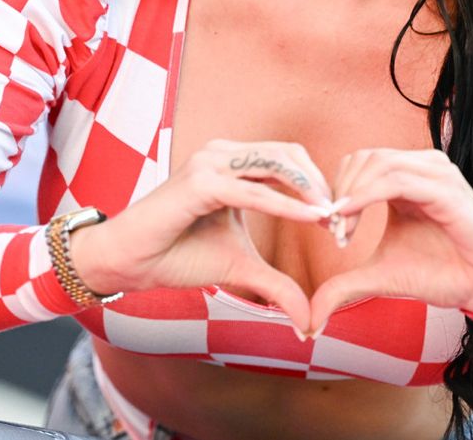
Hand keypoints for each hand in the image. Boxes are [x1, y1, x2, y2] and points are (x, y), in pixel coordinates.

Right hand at [70, 139, 332, 332]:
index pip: (289, 159)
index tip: (339, 220)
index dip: (318, 186)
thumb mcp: (240, 267)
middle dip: (321, 186)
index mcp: (232, 163)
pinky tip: (313, 219)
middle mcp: (223, 153)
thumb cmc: (178, 256)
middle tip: (342, 221)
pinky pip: (255, 190)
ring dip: (311, 191)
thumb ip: (276, 284)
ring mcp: (210, 162)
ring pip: (277, 163)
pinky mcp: (201, 182)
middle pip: (290, 154)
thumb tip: (307, 320)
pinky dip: (288, 205)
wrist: (130, 261)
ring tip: (332, 220)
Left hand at [308, 147, 472, 335]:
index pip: (358, 163)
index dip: (334, 191)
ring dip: (349, 193)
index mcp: (406, 178)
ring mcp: (435, 173)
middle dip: (338, 191)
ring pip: (377, 162)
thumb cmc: (441, 273)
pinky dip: (366, 195)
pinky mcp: (447, 188)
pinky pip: (397, 179)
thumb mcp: (382, 277)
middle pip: (363, 157)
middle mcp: (421, 168)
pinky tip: (350, 217)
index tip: (329, 228)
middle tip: (333, 229)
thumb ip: (344, 287)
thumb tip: (309, 320)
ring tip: (341, 228)